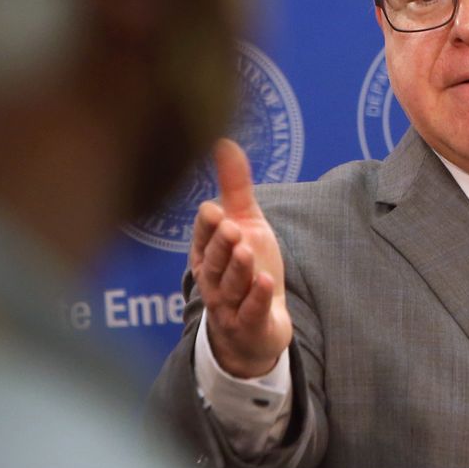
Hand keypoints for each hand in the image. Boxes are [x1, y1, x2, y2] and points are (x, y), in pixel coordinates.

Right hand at [188, 139, 290, 378]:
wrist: (257, 326)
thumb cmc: (247, 268)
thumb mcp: (246, 223)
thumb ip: (235, 186)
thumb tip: (224, 141)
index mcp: (207, 253)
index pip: (203, 237)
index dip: (208, 227)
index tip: (214, 210)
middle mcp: (212, 280)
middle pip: (213, 263)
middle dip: (220, 246)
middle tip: (231, 228)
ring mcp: (229, 305)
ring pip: (229, 287)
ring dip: (237, 270)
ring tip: (246, 251)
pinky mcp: (249, 324)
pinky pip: (251, 312)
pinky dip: (257, 298)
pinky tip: (265, 281)